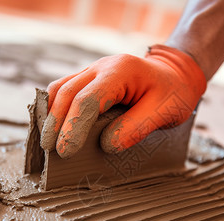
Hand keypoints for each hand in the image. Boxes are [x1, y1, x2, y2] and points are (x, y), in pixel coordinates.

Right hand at [40, 44, 206, 157]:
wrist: (176, 74)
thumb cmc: (173, 94)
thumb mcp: (164, 112)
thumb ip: (136, 128)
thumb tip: (106, 146)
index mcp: (121, 71)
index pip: (88, 100)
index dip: (74, 126)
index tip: (66, 151)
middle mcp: (102, 66)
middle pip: (67, 92)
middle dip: (55, 123)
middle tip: (50, 150)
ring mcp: (94, 70)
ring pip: (60, 88)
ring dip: (51, 114)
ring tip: (47, 141)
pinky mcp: (90, 79)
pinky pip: (66, 89)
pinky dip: (56, 108)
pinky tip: (55, 126)